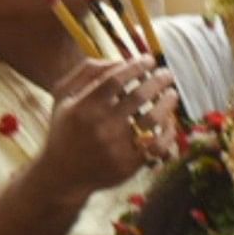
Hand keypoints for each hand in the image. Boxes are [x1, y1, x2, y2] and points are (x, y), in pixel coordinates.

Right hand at [31, 56, 172, 189]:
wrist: (62, 174)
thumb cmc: (65, 129)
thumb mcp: (63, 97)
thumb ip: (86, 72)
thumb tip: (119, 60)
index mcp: (83, 107)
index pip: (115, 79)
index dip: (135, 66)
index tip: (149, 60)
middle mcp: (100, 126)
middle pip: (138, 96)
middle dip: (158, 81)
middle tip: (167, 74)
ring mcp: (116, 147)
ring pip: (152, 120)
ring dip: (167, 103)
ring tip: (172, 94)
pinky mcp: (129, 164)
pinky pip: (158, 145)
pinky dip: (169, 132)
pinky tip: (169, 121)